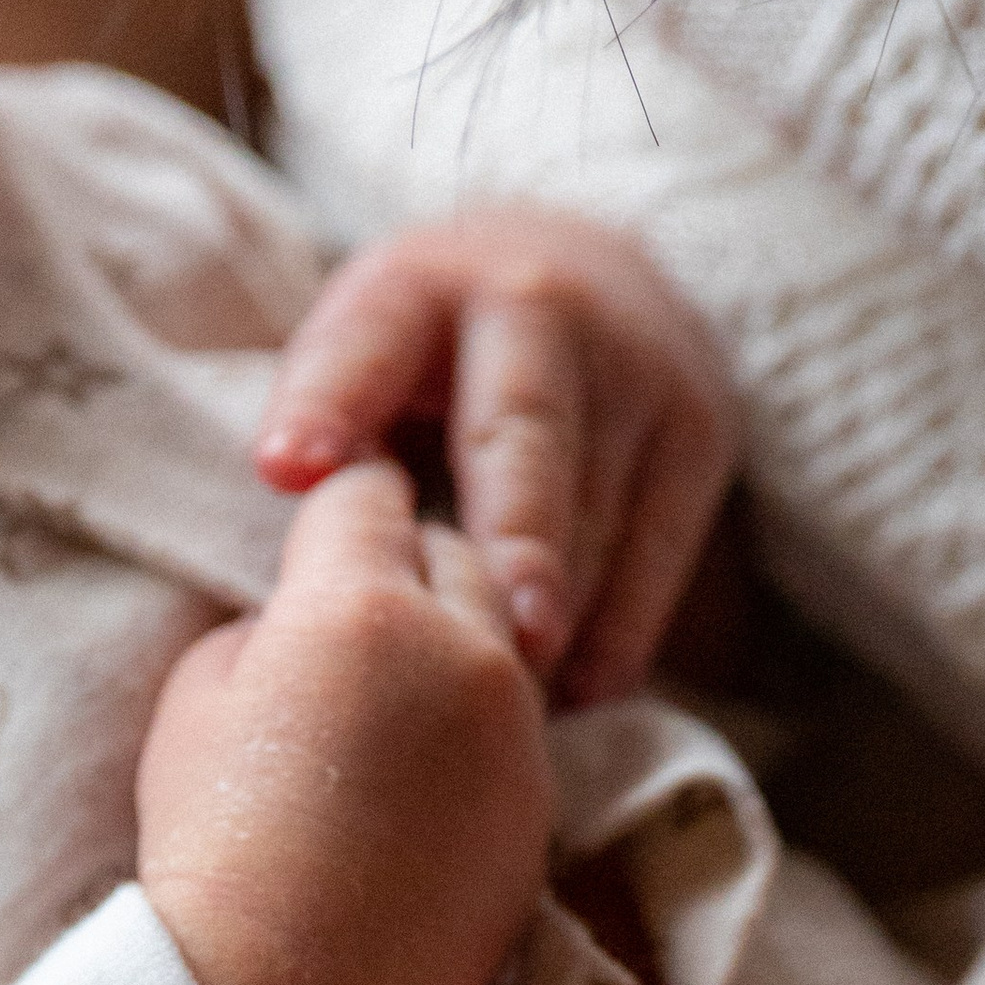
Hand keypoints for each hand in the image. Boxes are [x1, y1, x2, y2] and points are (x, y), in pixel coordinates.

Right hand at [138, 458, 554, 984]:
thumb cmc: (217, 849)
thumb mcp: (198, 701)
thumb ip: (266, 629)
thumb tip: (308, 620)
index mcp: (362, 606)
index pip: (368, 491)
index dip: (337, 499)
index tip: (323, 515)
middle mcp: (464, 650)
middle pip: (455, 546)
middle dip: (407, 555)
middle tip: (357, 591)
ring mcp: (518, 732)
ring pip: (501, 633)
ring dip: (455, 635)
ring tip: (393, 679)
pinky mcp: (542, 805)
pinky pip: (516, 726)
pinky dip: (478, 723)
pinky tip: (421, 768)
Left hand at [255, 208, 739, 706]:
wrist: (598, 279)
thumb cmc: (441, 354)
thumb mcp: (372, 353)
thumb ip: (330, 419)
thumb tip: (293, 503)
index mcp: (423, 286)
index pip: (369, 342)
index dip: (327, 403)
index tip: (285, 469)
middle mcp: (538, 309)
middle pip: (521, 436)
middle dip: (516, 537)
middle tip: (508, 634)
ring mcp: (635, 369)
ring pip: (598, 510)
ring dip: (559, 614)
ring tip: (515, 704)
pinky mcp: (699, 432)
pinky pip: (660, 550)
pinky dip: (619, 632)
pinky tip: (579, 695)